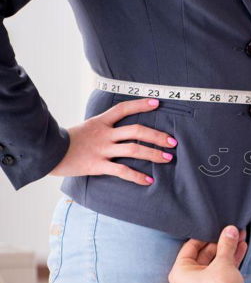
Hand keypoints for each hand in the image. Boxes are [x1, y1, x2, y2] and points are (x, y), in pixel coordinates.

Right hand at [48, 98, 177, 185]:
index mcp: (100, 122)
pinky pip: (122, 171)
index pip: (123, 109)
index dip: (140, 105)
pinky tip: (149, 180)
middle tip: (172, 141)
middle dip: (157, 136)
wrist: (46, 152)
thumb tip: (117, 131)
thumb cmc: (66, 141)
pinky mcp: (98, 165)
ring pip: (134, 149)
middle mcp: (104, 134)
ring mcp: (102, 149)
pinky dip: (137, 176)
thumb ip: (101, 128)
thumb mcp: (85, 128)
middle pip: (136, 130)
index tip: (156, 102)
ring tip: (167, 158)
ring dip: (153, 154)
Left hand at [168, 226, 247, 282]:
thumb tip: (230, 229)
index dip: (205, 235)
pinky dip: (229, 262)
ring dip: (228, 251)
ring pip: (214, 263)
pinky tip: (241, 249)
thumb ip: (226, 244)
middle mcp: (185, 282)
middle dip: (221, 243)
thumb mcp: (223, 262)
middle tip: (232, 231)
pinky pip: (218, 272)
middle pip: (204, 255)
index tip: (217, 227)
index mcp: (178, 273)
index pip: (190, 247)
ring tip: (240, 237)